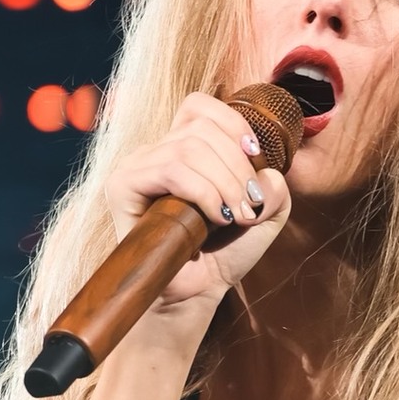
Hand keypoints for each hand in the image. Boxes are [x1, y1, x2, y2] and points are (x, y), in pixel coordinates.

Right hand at [102, 91, 291, 310]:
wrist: (195, 292)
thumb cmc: (223, 253)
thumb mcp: (264, 215)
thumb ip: (276, 187)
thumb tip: (266, 171)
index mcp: (182, 147)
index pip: (201, 107)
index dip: (234, 125)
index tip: (257, 158)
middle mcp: (155, 151)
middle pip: (202, 128)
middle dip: (238, 167)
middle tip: (251, 206)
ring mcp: (136, 166)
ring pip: (189, 148)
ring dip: (225, 183)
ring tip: (236, 216)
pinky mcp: (122, 186)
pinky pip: (170, 169)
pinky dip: (203, 192)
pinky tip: (215, 218)